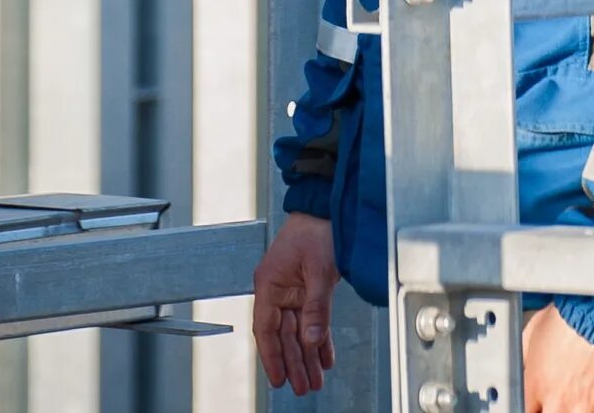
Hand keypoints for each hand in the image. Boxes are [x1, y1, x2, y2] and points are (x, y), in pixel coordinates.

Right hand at [252, 213, 338, 396]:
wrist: (328, 207)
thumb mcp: (318, 269)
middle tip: (303, 386)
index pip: (266, 328)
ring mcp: (293, 290)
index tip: (278, 378)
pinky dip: (319, 338)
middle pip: (283, 335)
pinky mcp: (309, 289)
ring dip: (307, 355)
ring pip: (298, 331)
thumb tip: (311, 339)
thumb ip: (316, 306)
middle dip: (294, 362)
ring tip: (315, 379)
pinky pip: (312, 320)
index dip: (271, 356)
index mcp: (269, 283)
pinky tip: (324, 357)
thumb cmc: (316, 228)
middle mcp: (278, 290)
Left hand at [523, 306, 593, 412]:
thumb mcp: (532, 332)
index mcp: (536, 385)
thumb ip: (525, 359)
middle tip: (558, 401)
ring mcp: (585, 406)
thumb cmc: (570, 316)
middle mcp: (558, 400)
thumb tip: (521, 367)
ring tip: (578, 402)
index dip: (530, 409)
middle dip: (552, 411)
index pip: (523, 412)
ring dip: (575, 412)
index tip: (536, 404)